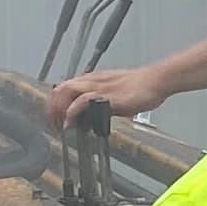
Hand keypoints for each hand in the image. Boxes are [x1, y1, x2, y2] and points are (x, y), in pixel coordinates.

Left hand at [46, 63, 162, 131]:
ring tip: (58, 125)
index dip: (54, 104)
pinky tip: (70, 122)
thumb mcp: (112, 97)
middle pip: (60, 89)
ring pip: (66, 91)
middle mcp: (91, 81)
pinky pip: (82, 100)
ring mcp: (98, 87)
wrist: (154, 81)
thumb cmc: (139, 88)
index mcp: (91, 81)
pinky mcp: (105, 95)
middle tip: (52, 125)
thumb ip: (99, 105)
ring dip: (58, 110)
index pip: (63, 88)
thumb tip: (88, 118)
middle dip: (52, 108)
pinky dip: (72, 111)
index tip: (53, 118)